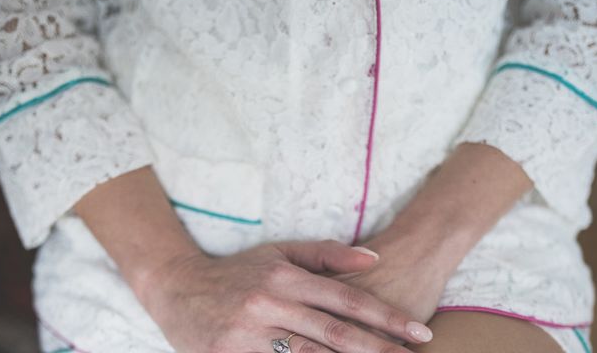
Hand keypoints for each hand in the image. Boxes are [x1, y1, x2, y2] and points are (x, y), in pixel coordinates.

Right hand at [141, 239, 434, 351]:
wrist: (178, 288)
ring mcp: (250, 333)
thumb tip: (374, 256)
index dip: (386, 317)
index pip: (346, 299)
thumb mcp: (279, 254)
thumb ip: (326, 254)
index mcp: (285, 276)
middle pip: (336, 332)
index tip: (418, 332)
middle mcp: (271, 302)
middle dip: (379, 349)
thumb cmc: (237, 271)